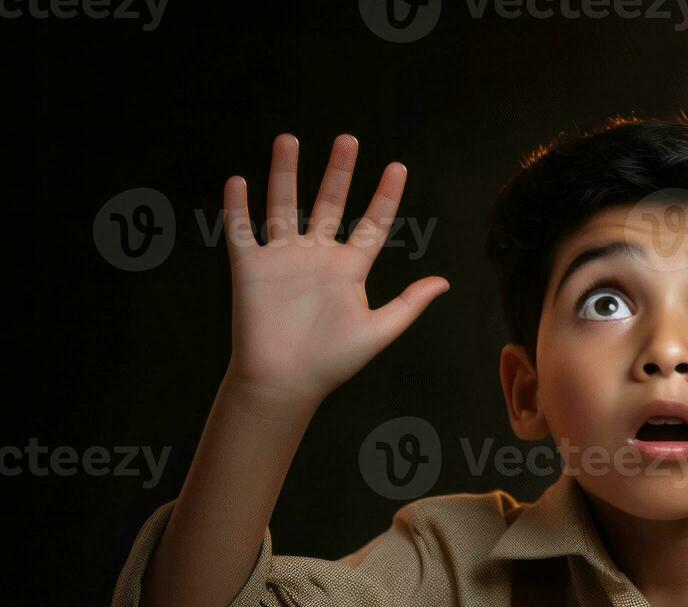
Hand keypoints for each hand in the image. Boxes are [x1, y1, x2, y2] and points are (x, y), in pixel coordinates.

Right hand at [221, 133, 448, 406]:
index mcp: (349, 269)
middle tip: (348, 140)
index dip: (385, 196)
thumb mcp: (379, 330)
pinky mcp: (250, 268)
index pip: (372, 224)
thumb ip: (409, 303)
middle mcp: (317, 257)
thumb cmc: (333, 362)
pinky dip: (237, 207)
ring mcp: (283, 259)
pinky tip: (239, 180)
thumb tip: (444, 282)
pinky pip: (241, 231)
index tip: (397, 167)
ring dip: (285, 173)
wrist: (285, 381)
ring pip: (283, 205)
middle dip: (339, 172)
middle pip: (330, 203)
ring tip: (290, 139)